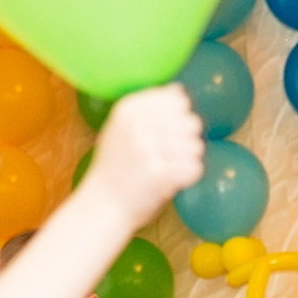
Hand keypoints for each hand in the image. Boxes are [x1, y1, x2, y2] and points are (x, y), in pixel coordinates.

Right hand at [83, 85, 204, 223]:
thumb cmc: (116, 168)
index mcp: (129, 108)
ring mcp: (148, 148)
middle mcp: (138, 124)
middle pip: (192, 121)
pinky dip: (188, 178)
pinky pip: (195, 168)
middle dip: (186, 140)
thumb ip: (149, 109)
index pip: (179, 99)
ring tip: (167, 170)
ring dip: (187, 160)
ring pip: (197, 146)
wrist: (100, 207)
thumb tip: (180, 90)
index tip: (163, 135)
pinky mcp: (159, 174)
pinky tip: (171, 182)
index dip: (178, 118)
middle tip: (167, 157)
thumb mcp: (121, 128)